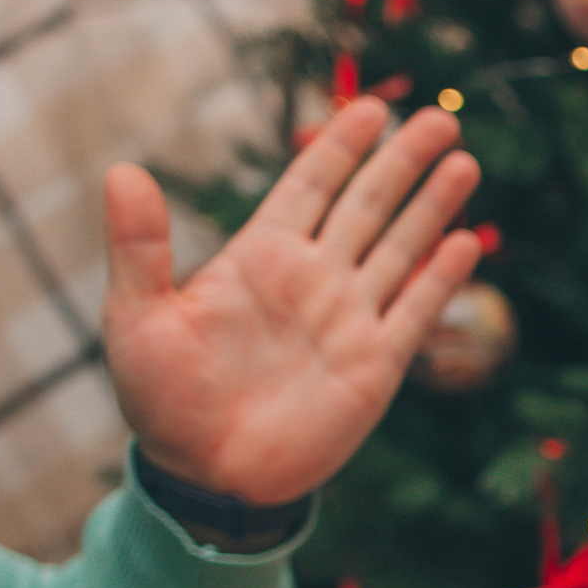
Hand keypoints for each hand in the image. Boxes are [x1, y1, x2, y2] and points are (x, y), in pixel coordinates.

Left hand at [105, 96, 484, 506]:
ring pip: (400, 248)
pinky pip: (415, 312)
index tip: (372, 109)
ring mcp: (348, 320)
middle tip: (439, 118)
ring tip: (463, 163)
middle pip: (368, 204)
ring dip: (432, 206)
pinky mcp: (374, 366)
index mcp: (260, 257)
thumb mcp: (136, 318)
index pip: (311, 186)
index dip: (342, 146)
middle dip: (403, 160)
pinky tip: (465, 245)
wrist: (206, 478)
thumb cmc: (162, 400)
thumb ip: (138, 245)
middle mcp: (313, 279)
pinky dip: (440, 279)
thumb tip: (122, 171)